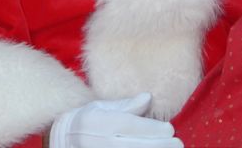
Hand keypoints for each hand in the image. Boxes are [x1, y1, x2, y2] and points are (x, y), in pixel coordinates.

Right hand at [49, 92, 183, 147]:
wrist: (63, 139)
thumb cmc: (87, 120)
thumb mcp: (102, 107)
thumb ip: (127, 105)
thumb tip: (149, 97)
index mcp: (102, 122)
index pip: (131, 126)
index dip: (153, 130)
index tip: (170, 130)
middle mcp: (101, 141)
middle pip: (135, 146)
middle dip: (160, 146)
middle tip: (178, 145)